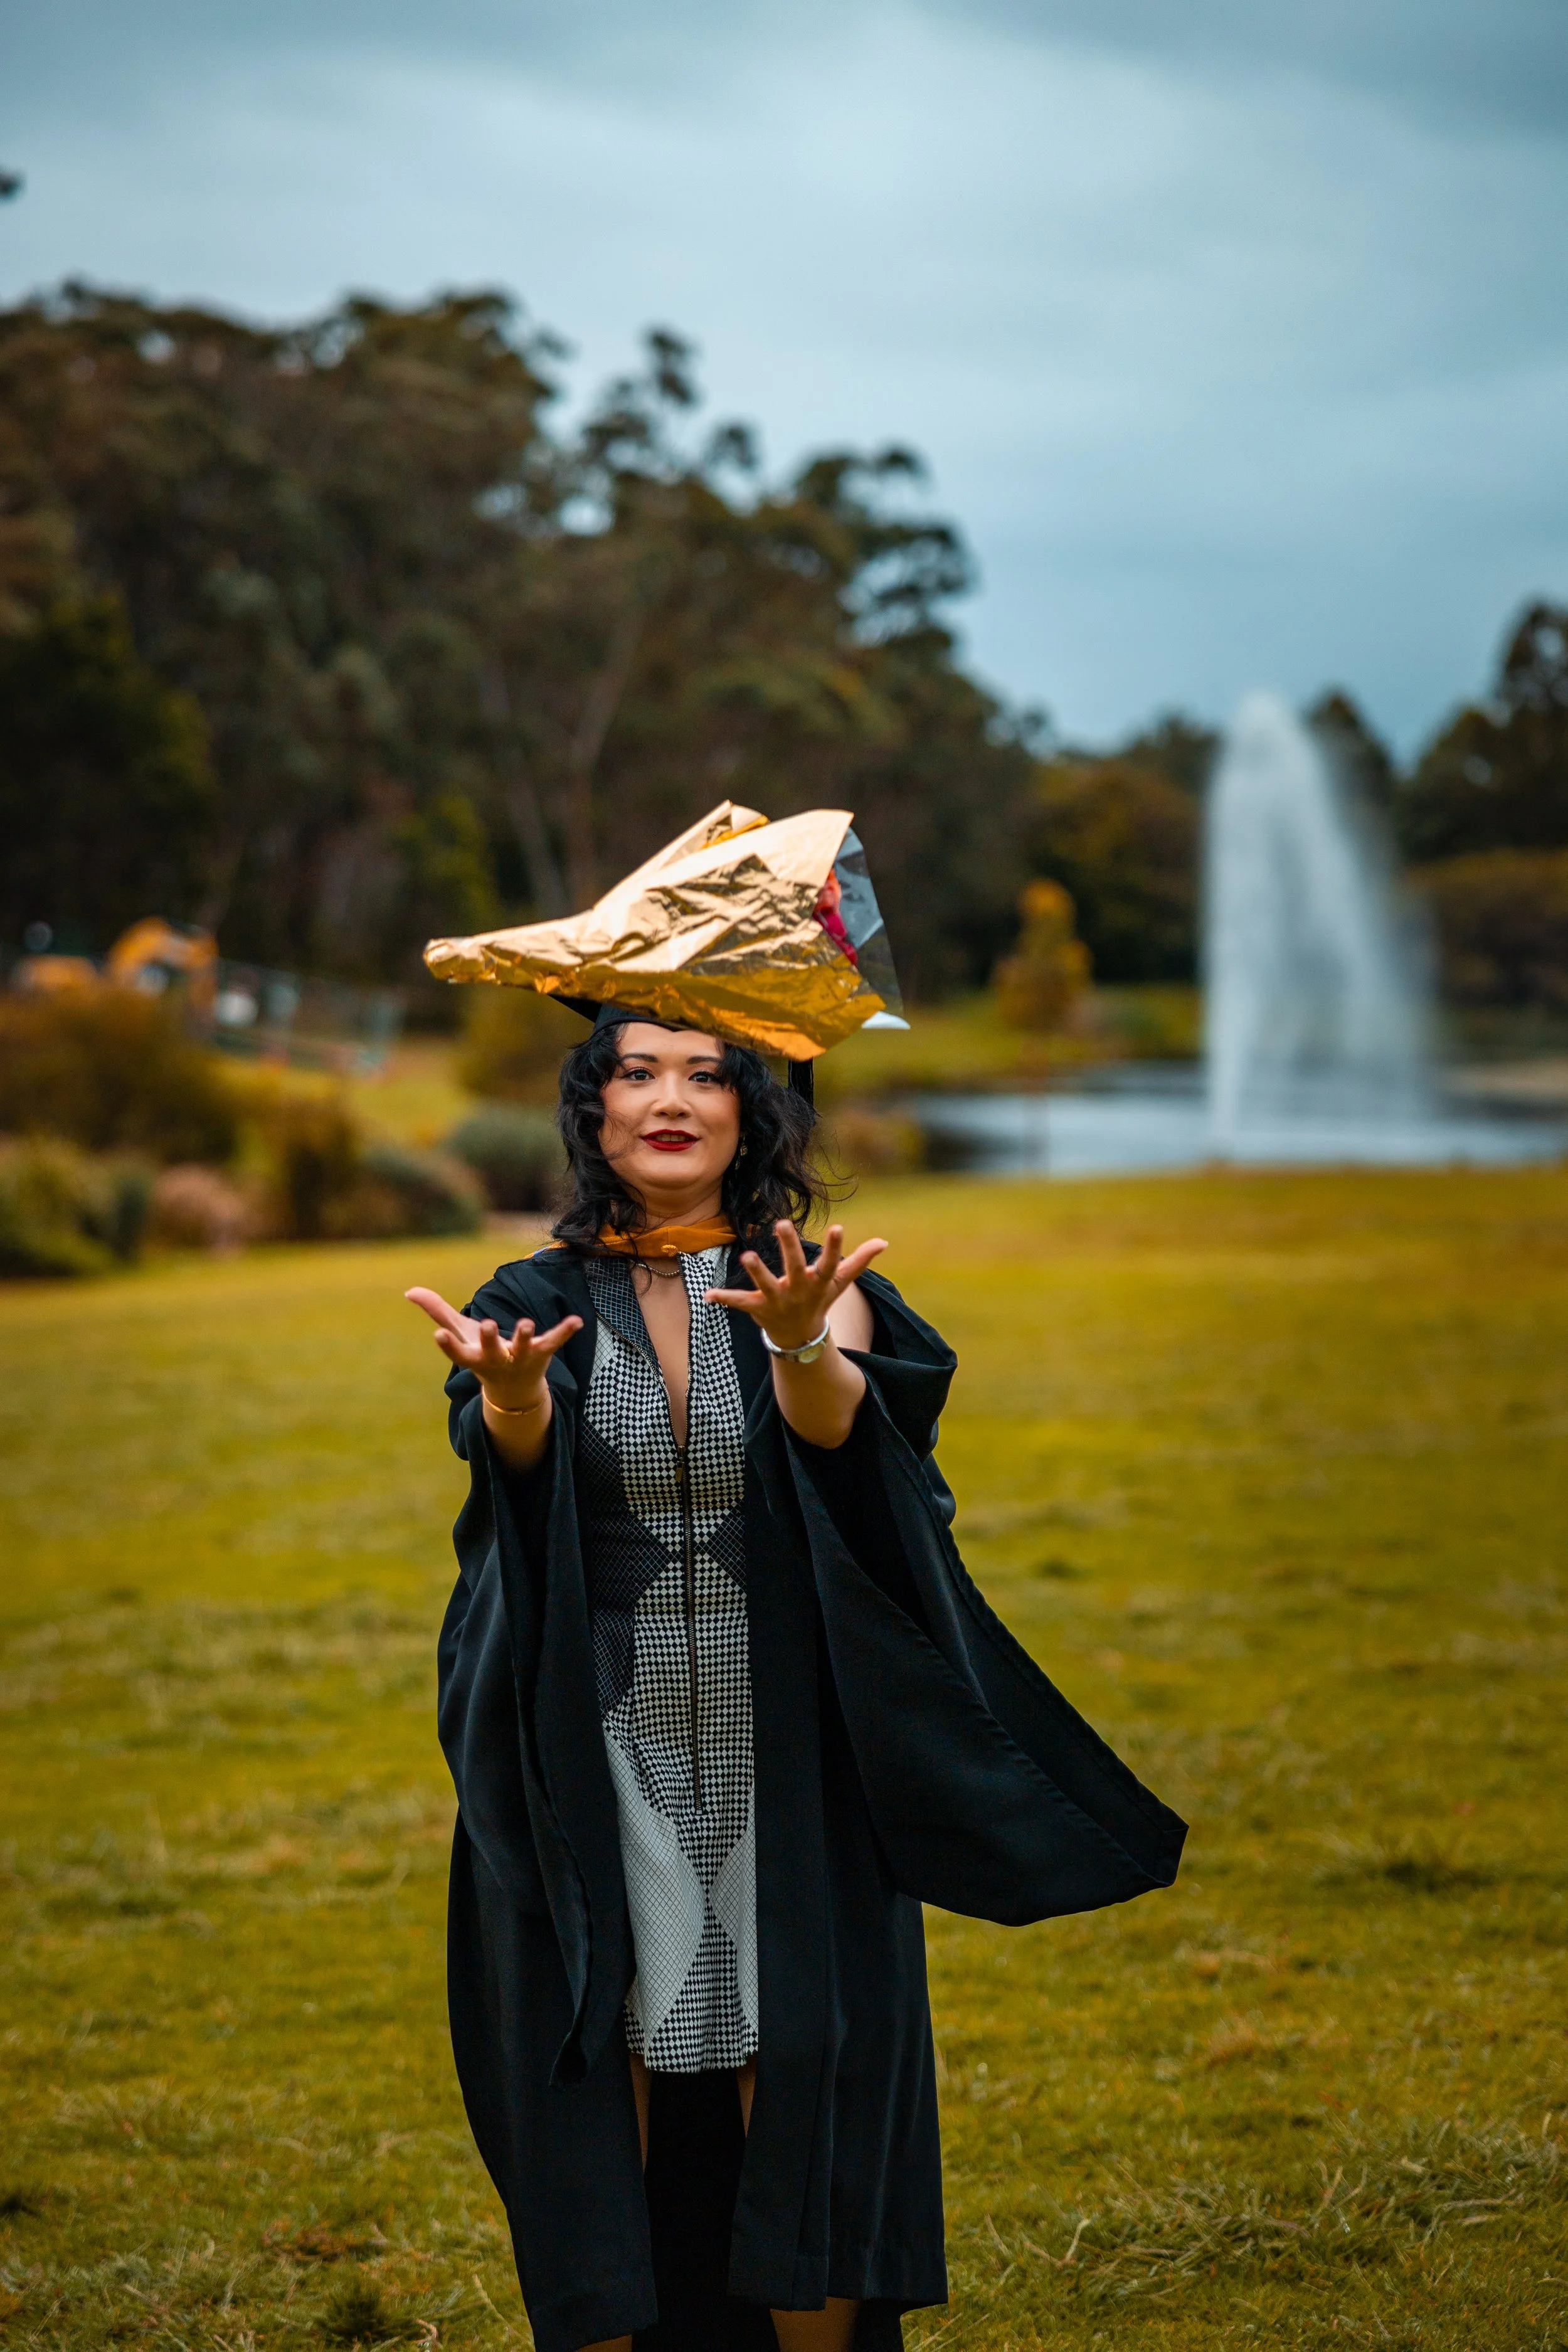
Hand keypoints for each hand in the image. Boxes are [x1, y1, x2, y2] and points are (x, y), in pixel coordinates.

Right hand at [405, 1287, 581, 1413]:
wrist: (514, 1391)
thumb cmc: (481, 1355)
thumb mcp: (460, 1334)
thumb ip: (437, 1311)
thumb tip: (409, 1290)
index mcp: (473, 1357)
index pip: (457, 1352)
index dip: (447, 1345)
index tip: (438, 1335)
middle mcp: (496, 1360)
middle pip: (491, 1351)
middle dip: (489, 1339)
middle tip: (487, 1325)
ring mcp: (520, 1358)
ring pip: (523, 1348)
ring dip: (524, 1336)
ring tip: (527, 1323)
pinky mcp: (542, 1353)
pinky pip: (554, 1342)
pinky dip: (565, 1331)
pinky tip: (577, 1321)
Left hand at [705, 1220, 885, 1353]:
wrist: (800, 1338)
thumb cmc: (819, 1300)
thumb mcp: (838, 1283)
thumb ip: (858, 1261)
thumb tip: (884, 1242)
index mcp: (819, 1282)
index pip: (830, 1263)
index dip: (834, 1247)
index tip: (838, 1227)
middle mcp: (799, 1291)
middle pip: (795, 1268)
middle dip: (789, 1247)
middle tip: (782, 1224)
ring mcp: (778, 1301)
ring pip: (767, 1284)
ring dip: (757, 1271)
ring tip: (746, 1255)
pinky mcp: (758, 1308)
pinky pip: (740, 1302)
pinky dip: (724, 1299)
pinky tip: (707, 1295)